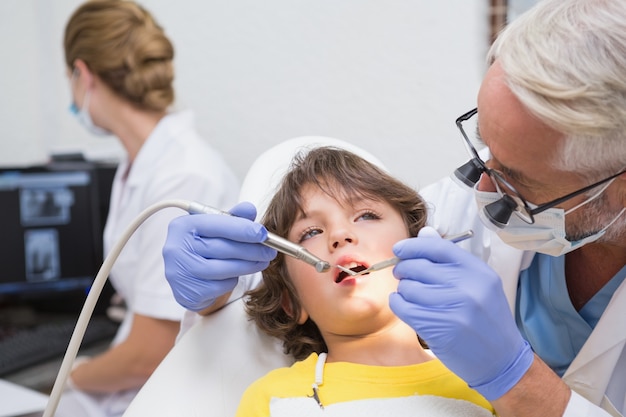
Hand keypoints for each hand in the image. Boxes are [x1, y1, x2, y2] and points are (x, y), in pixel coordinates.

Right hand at [163, 202, 276, 310]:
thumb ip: (233, 218)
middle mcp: (176, 248)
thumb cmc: (202, 247)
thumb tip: (249, 209)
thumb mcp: (215, 228)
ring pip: (225, 269)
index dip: (243, 229)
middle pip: (223, 248)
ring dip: (248, 265)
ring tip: (262, 261)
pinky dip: (233, 279)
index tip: (263, 233)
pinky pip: (221, 285)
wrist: (186, 278)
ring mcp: (181, 273)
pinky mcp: (188, 292)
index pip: (217, 224)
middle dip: (252, 250)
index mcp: (183, 226)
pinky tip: (236, 274)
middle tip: (270, 251)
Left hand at [389, 226, 533, 400]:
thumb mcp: (478, 284)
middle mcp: (467, 287)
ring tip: (411, 296)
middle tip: (403, 275)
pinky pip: (403, 307)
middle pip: (418, 266)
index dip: (413, 246)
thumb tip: (425, 232)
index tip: (399, 249)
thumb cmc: (486, 319)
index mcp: (478, 271)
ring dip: (403, 290)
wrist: (502, 359)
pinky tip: (404, 306)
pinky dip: (398, 304)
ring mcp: (453, 308)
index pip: (437, 248)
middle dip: (404, 269)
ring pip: (408, 287)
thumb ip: (450, 259)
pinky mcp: (438, 328)